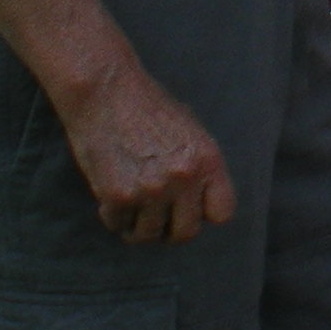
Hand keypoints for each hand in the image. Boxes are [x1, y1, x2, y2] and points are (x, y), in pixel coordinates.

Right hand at [60, 65, 235, 244]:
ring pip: (149, 235)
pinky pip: (118, 226)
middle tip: (158, 217)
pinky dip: (115, 217)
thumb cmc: (150, 109)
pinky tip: (113, 197)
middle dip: (170, 229)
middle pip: (186, 233)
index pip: (222, 213)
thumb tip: (200, 205)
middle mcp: (184, 178)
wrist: (108, 94)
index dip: (204, 214)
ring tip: (133, 206)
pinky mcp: (118, 196)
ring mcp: (152, 189)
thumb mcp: (191, 133)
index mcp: (208, 160)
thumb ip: (199, 169)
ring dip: (139, 226)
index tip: (190, 208)